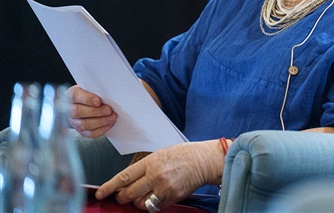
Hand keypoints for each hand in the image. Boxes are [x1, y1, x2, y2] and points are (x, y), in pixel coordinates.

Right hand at [67, 85, 116, 137]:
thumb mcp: (91, 88)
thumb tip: (109, 94)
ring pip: (84, 124)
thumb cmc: (90, 94)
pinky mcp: (81, 131)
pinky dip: (102, 129)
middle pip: (78, 112)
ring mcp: (74, 121)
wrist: (85, 104)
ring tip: (112, 117)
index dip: (87, 99)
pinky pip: (90, 133)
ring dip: (101, 121)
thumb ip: (96, 90)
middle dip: (96, 112)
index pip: (76, 96)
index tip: (99, 101)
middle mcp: (69, 109)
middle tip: (109, 110)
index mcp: (72, 95)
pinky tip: (110, 123)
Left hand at [95, 140, 225, 209]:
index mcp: (151, 162)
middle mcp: (156, 176)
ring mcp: (164, 188)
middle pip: (129, 194)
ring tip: (144, 195)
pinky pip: (155, 207)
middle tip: (122, 197)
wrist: (203, 160)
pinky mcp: (173, 197)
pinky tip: (157, 196)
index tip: (100, 193)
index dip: (109, 187)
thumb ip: (144, 168)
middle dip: (122, 197)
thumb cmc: (182, 155)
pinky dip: (153, 204)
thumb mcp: (160, 155)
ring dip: (138, 202)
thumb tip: (127, 182)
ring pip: (141, 204)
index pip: (124, 177)